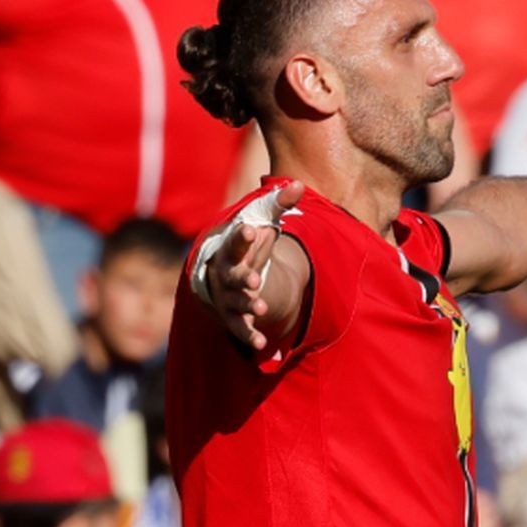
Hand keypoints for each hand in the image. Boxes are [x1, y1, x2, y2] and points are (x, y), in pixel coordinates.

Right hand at [196, 181, 303, 351]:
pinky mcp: (234, 318)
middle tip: (256, 279)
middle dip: (243, 278)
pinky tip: (261, 342)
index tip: (251, 230)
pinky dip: (249, 334)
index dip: (242, 237)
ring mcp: (228, 298)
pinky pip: (240, 328)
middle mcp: (226, 275)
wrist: (227, 275)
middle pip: (232, 277)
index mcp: (231, 250)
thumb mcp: (263, 222)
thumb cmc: (248, 246)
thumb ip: (280, 204)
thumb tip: (301, 184)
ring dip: (247, 304)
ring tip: (262, 305)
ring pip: (235, 303)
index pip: (235, 242)